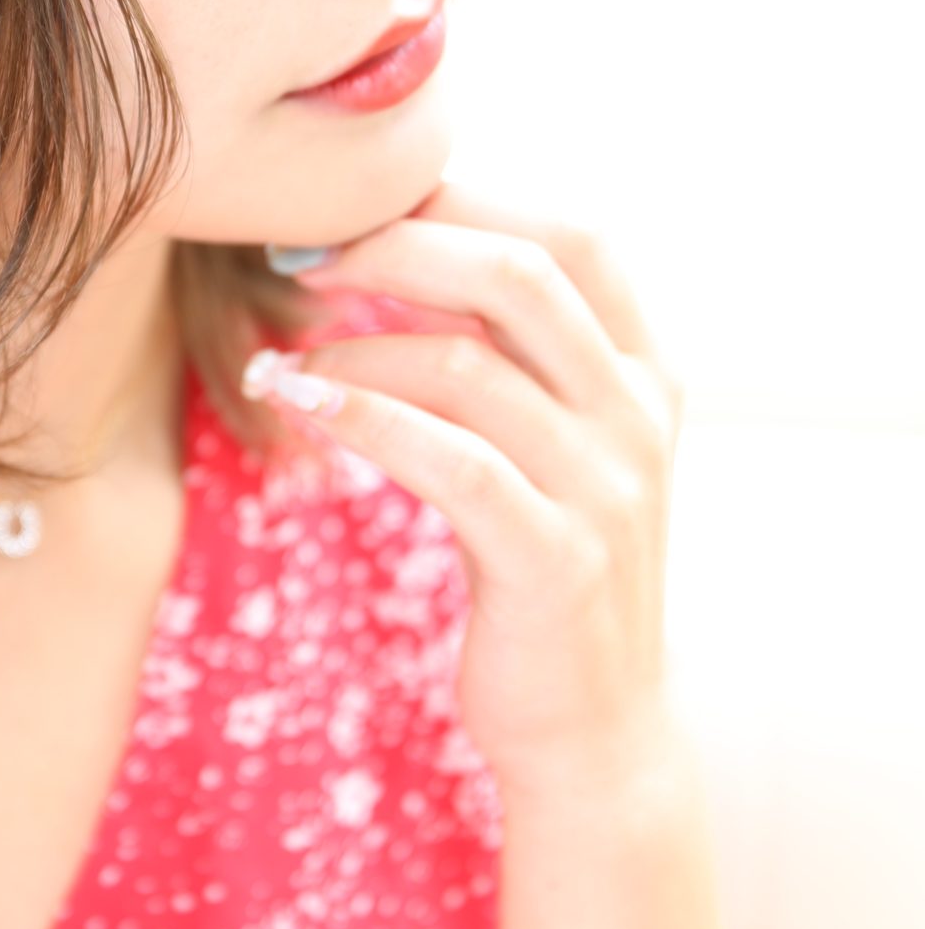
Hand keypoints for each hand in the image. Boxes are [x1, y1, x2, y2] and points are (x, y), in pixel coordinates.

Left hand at [245, 181, 686, 799]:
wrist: (594, 732)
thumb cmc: (544, 570)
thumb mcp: (551, 448)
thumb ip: (509, 355)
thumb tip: (398, 245)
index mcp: (645, 371)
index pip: (572, 235)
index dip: (467, 196)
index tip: (362, 196)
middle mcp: (638, 416)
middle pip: (522, 272)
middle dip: (399, 242)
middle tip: (301, 252)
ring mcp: (607, 488)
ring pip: (474, 364)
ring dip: (357, 343)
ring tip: (282, 352)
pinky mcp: (555, 558)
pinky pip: (451, 459)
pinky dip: (363, 416)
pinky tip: (300, 401)